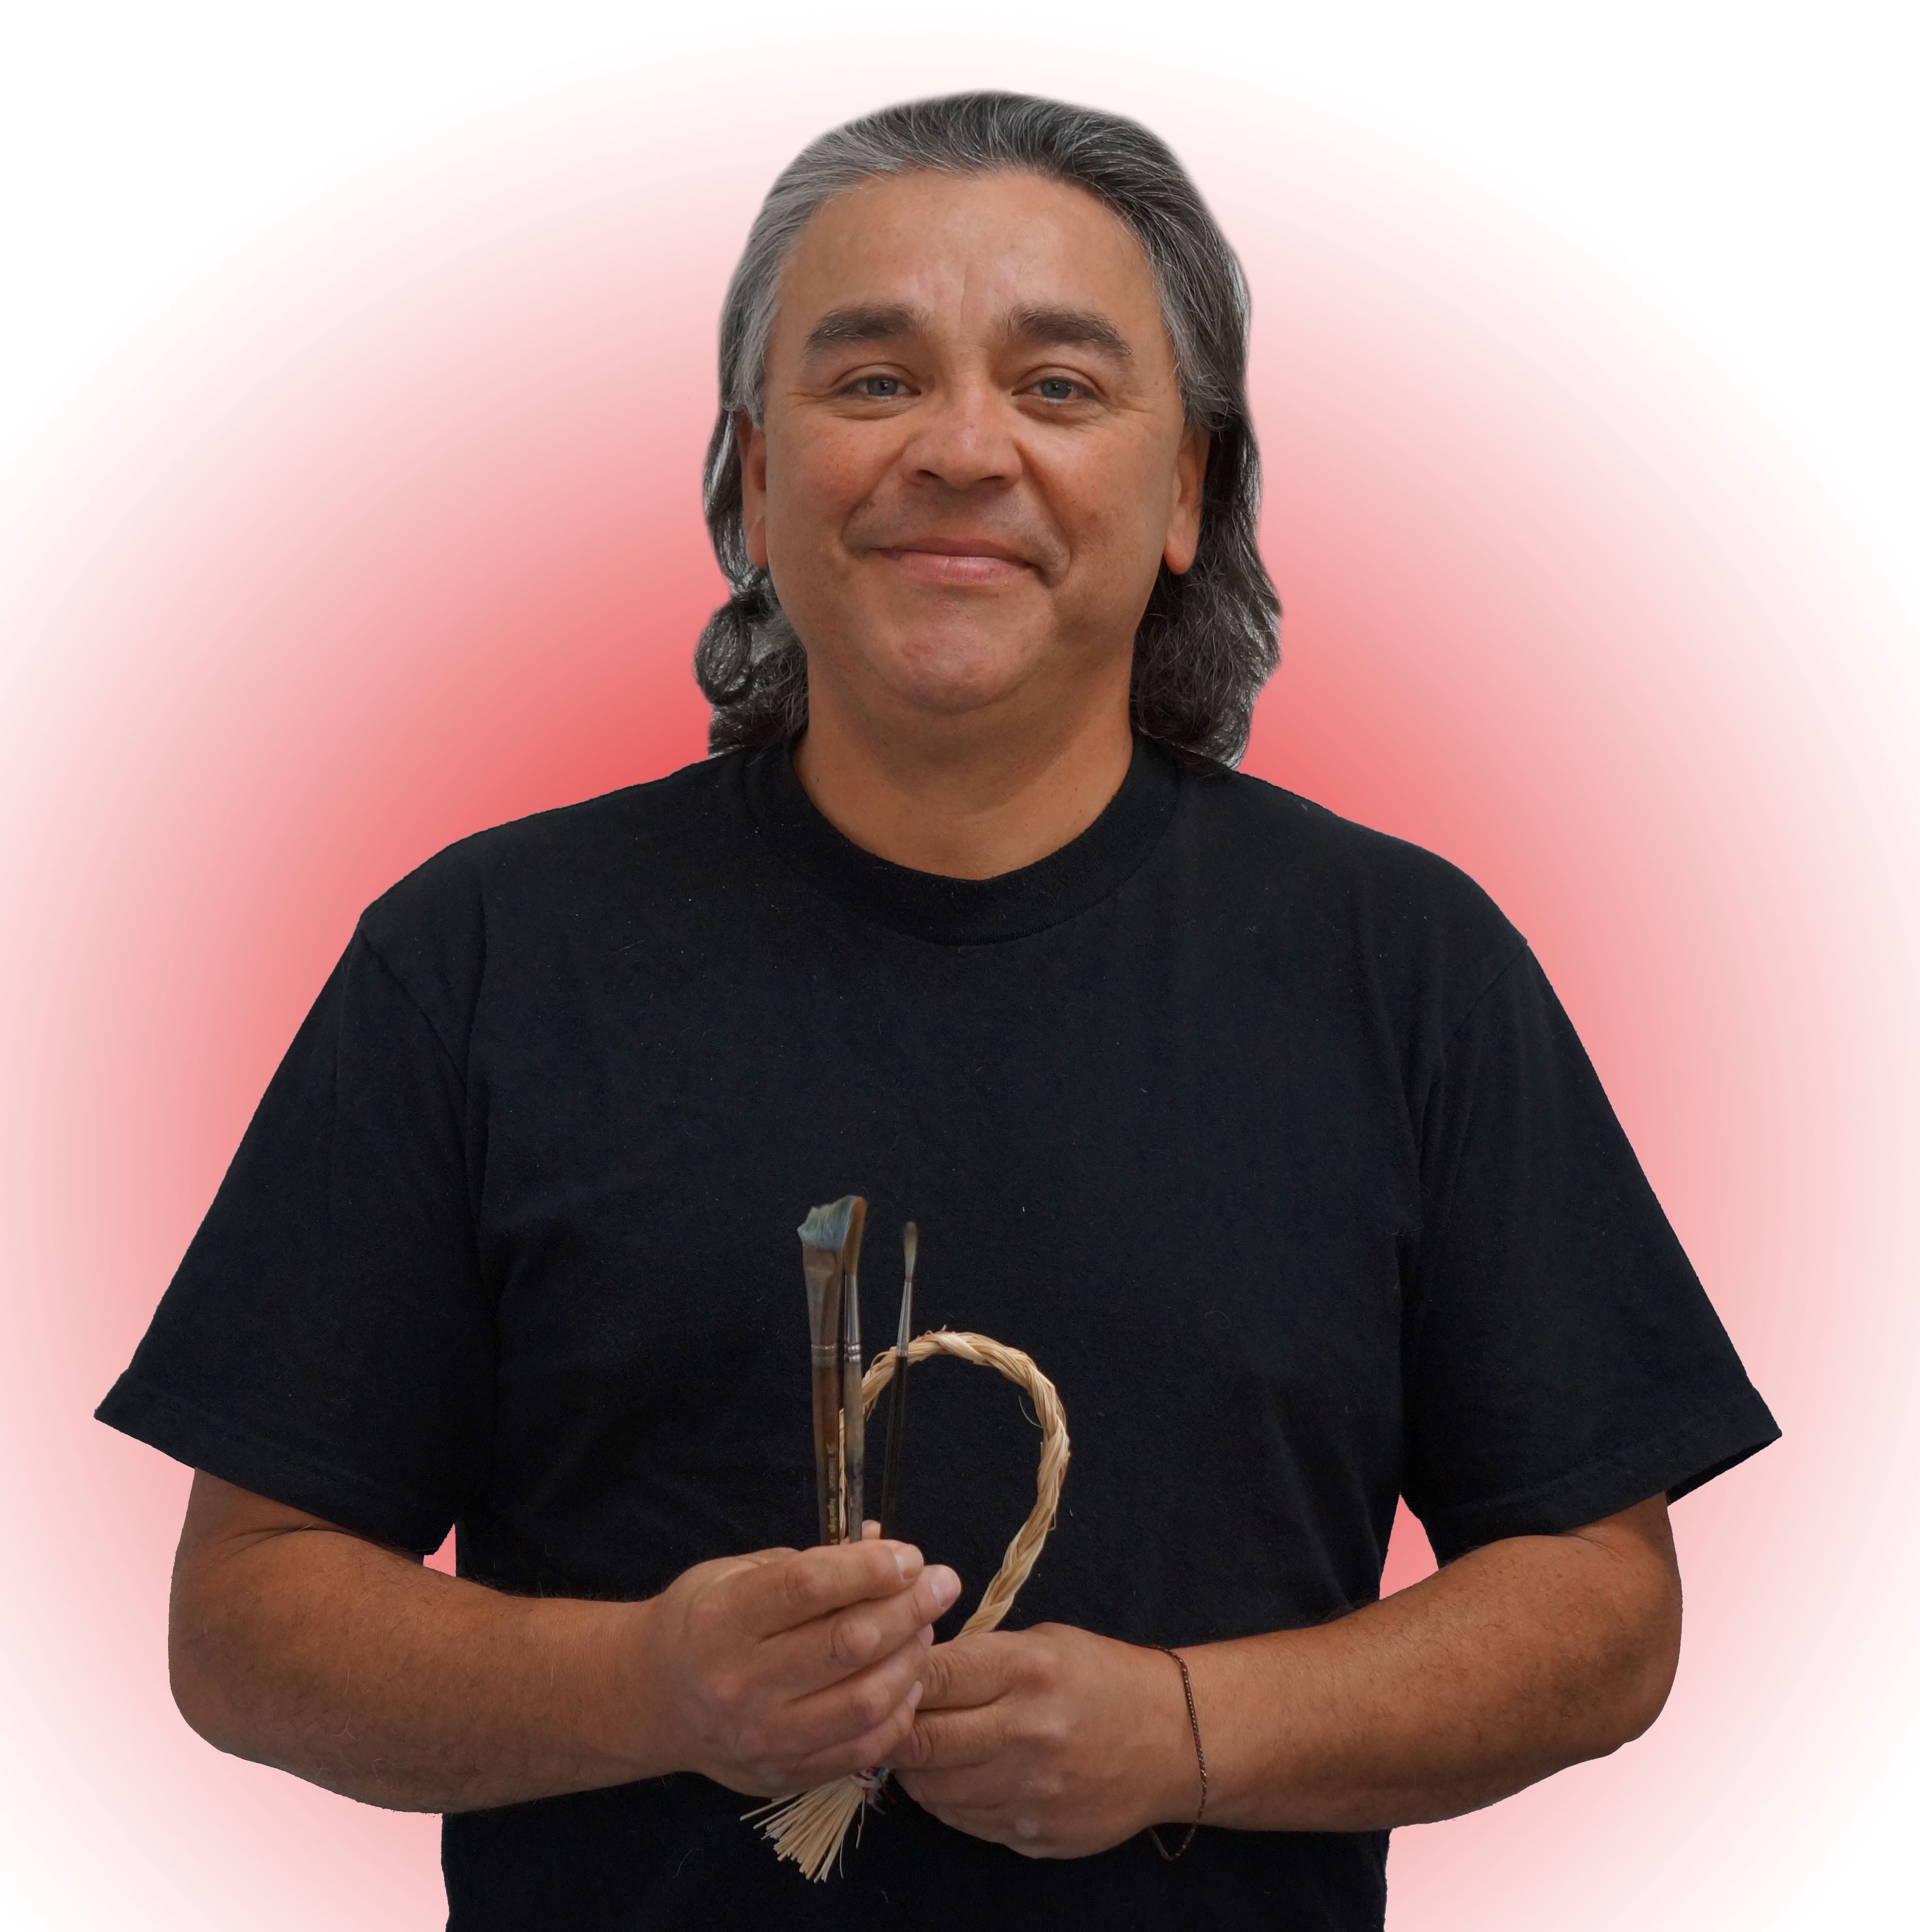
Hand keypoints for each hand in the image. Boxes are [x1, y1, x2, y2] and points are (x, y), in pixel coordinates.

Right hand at [632, 1537, 960, 1796]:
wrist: (653, 1700)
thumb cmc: (703, 1620)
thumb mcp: (736, 1573)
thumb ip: (808, 1564)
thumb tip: (885, 1548)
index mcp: (722, 1620)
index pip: (809, 1587)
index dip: (871, 1568)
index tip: (911, 1557)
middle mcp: (739, 1684)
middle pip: (849, 1643)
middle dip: (910, 1608)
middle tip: (942, 1585)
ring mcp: (761, 1738)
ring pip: (865, 1701)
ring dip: (911, 1660)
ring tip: (924, 1630)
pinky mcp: (782, 1775)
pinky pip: (862, 1749)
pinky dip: (899, 1712)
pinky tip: (908, 1680)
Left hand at [883, 1624, 1195, 1857]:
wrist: (1172, 1740)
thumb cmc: (1101, 1676)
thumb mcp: (1043, 1642)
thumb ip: (978, 1658)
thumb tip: (909, 1669)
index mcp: (1027, 1670)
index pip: (932, 1676)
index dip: (895, 1673)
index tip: (885, 1670)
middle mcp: (1025, 1733)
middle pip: (920, 1740)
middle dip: (893, 1727)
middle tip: (888, 1715)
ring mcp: (1028, 1792)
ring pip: (931, 1789)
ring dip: (916, 1767)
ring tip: (926, 1745)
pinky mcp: (1032, 1834)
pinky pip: (962, 1820)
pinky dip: (948, 1798)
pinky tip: (961, 1775)